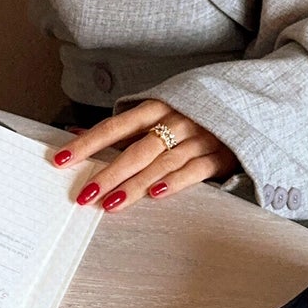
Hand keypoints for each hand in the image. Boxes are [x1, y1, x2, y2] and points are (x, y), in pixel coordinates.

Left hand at [49, 100, 238, 212]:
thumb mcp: (156, 112)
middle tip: (85, 195)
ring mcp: (199, 137)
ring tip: (111, 203)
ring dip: (136, 185)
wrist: (246, 103)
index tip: (60, 159)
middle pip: (136, 149)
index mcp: (156, 106)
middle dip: (108, 173)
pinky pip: (195, 170)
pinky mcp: (221, 154)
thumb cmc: (190, 112)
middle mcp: (175, 120)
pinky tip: (157, 195)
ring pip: (162, 163)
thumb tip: (73, 131)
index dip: (87, 143)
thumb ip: (119, 127)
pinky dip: (176, 182)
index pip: (114, 127)